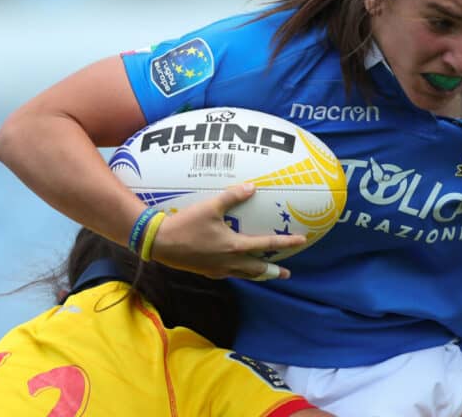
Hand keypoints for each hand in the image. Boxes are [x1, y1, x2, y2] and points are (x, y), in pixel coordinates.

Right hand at [149, 183, 307, 280]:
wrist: (159, 243)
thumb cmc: (185, 224)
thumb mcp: (210, 206)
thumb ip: (232, 196)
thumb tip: (252, 187)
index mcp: (234, 246)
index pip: (267, 244)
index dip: (286, 242)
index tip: (302, 240)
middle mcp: (229, 261)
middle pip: (258, 269)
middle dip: (274, 271)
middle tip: (287, 273)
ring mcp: (217, 269)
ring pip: (244, 274)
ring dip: (258, 274)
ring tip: (268, 274)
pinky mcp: (206, 271)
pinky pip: (230, 273)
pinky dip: (240, 272)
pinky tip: (238, 268)